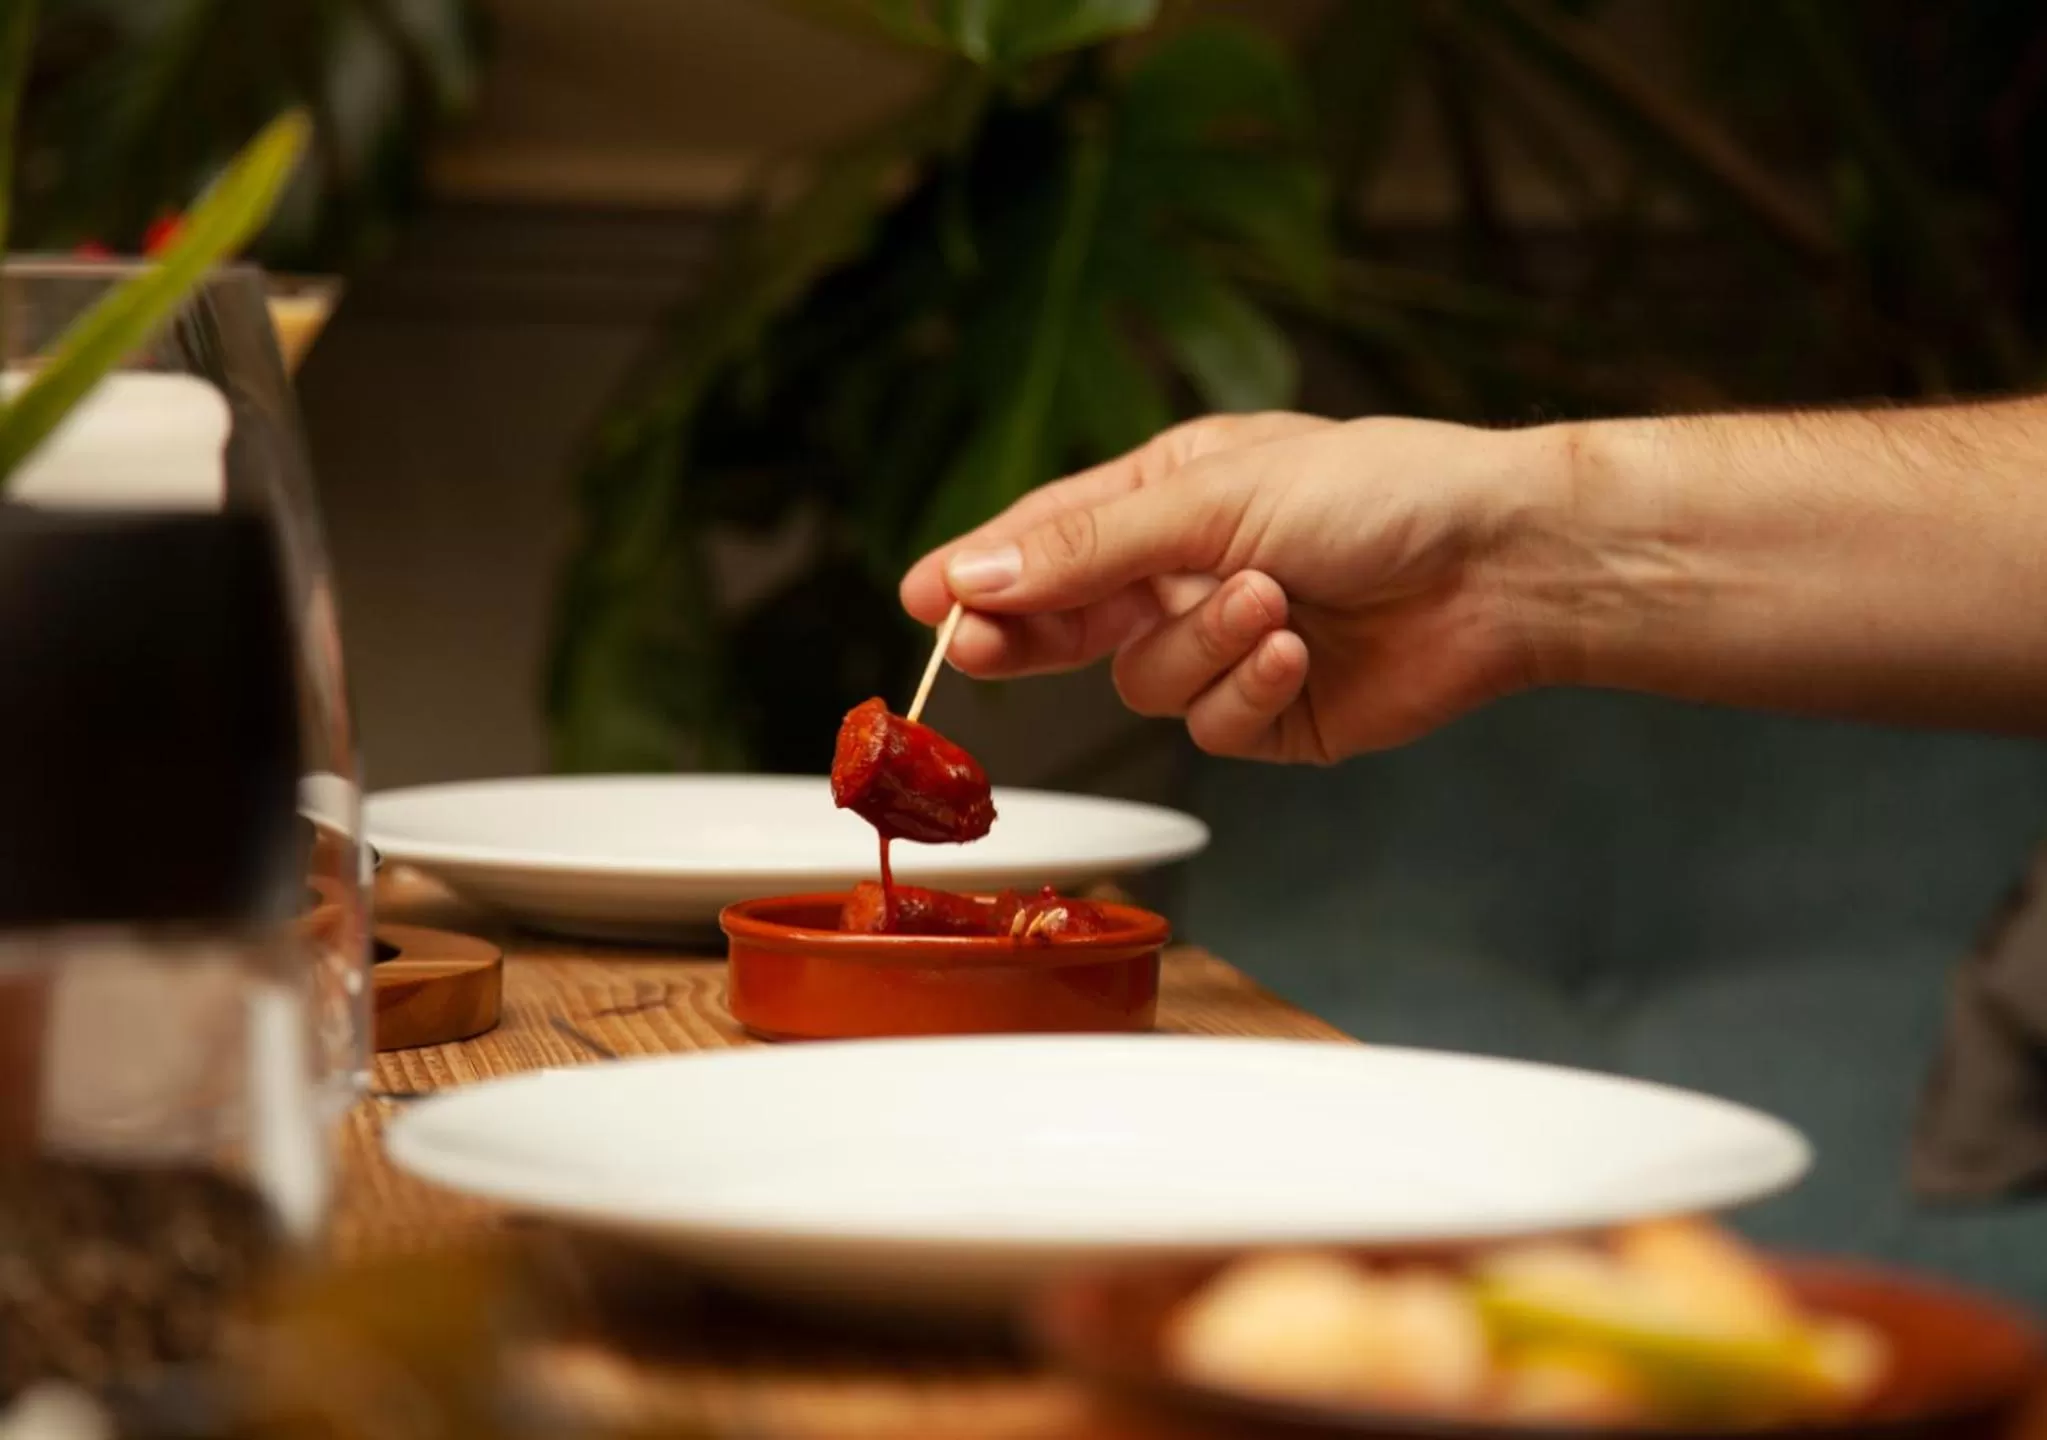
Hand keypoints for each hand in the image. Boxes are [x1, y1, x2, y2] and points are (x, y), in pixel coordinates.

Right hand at [900, 411, 1574, 762]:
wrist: (1502, 565)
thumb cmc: (1378, 492)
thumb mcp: (1216, 500)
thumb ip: (1090, 550)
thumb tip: (975, 577)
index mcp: (1170, 497)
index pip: (1049, 540)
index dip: (981, 572)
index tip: (919, 601)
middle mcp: (1188, 574)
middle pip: (1071, 626)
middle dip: (1036, 636)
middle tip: (987, 649)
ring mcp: (1228, 649)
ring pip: (1145, 684)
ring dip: (1202, 646)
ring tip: (1270, 602)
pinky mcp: (1273, 715)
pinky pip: (1212, 727)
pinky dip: (1250, 691)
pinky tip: (1298, 651)